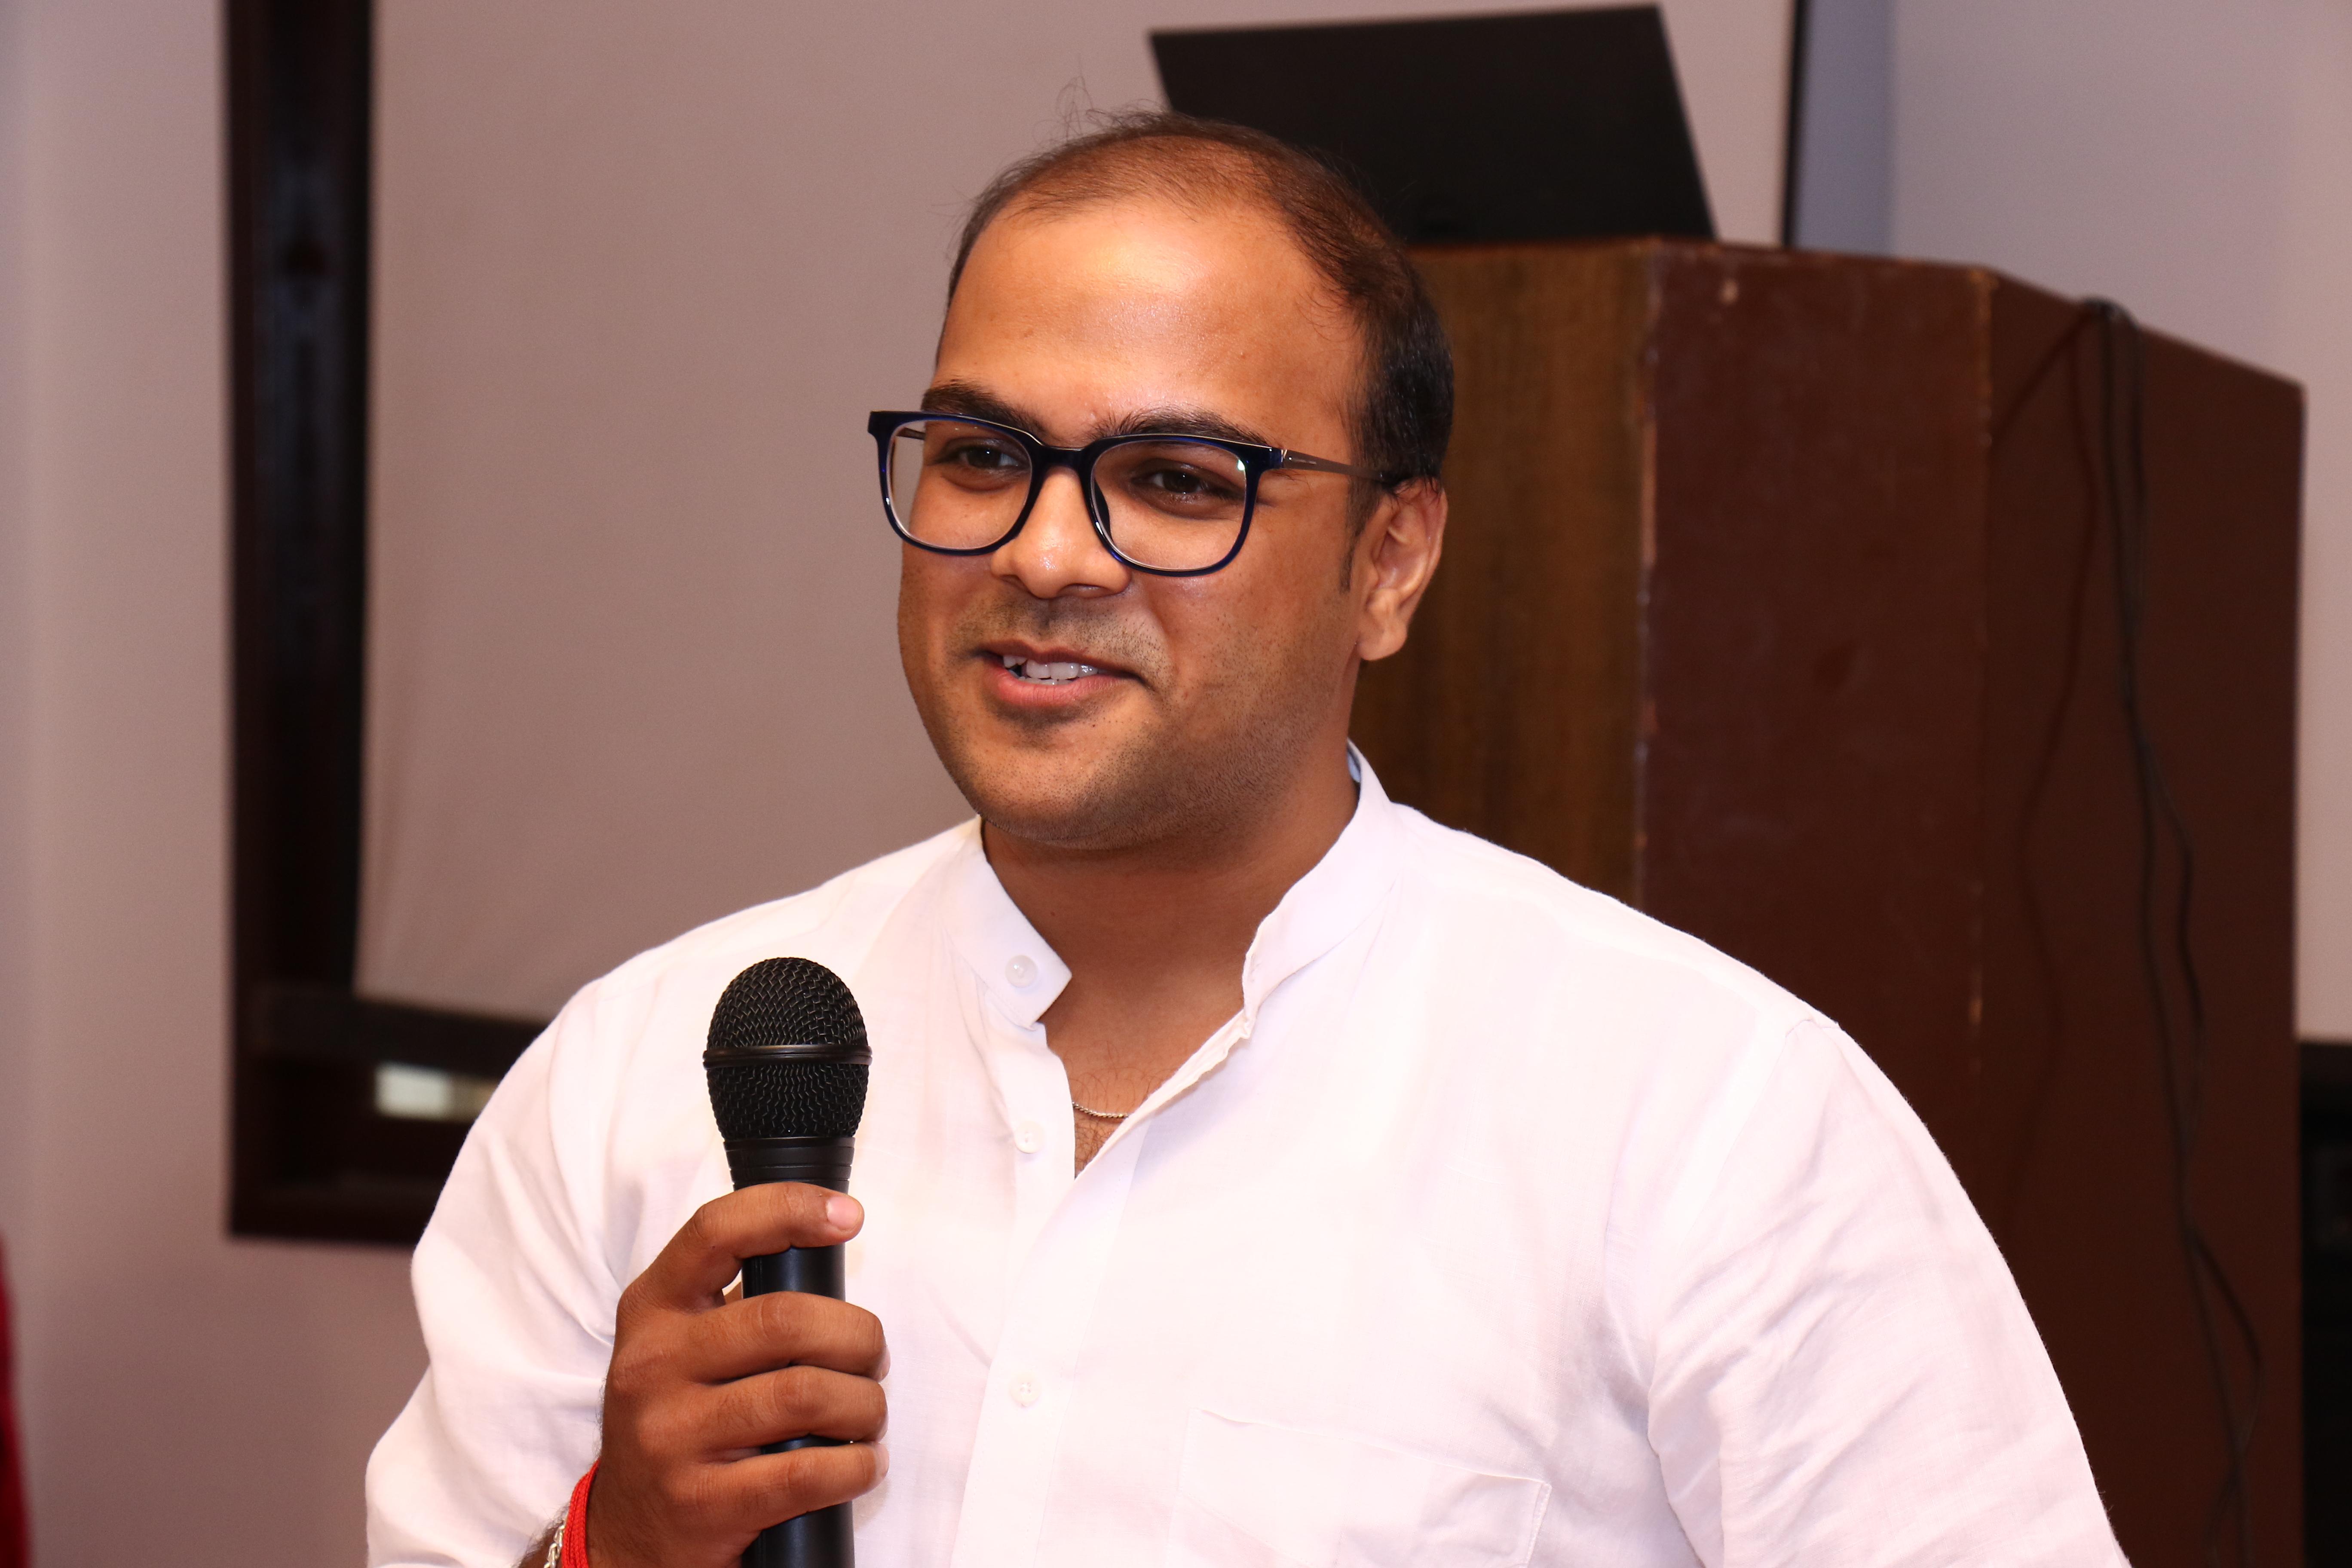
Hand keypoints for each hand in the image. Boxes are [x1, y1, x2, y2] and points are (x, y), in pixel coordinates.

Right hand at [587, 1184, 888, 1567]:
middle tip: (872, 1359)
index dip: (789, 1209)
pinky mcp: (700, 1503)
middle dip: (857, 1336)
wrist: (627, 1532)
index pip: (717, 1231)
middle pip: (786, 1320)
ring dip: (864, 1405)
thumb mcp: (684, 1345)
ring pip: (805, 1394)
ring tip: (867, 1415)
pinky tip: (860, 1464)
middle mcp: (653, 1365)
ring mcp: (670, 1436)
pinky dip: (855, 1467)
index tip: (847, 1216)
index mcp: (654, 1309)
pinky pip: (806, 1472)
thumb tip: (827, 1247)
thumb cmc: (683, 1420)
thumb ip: (741, 1299)